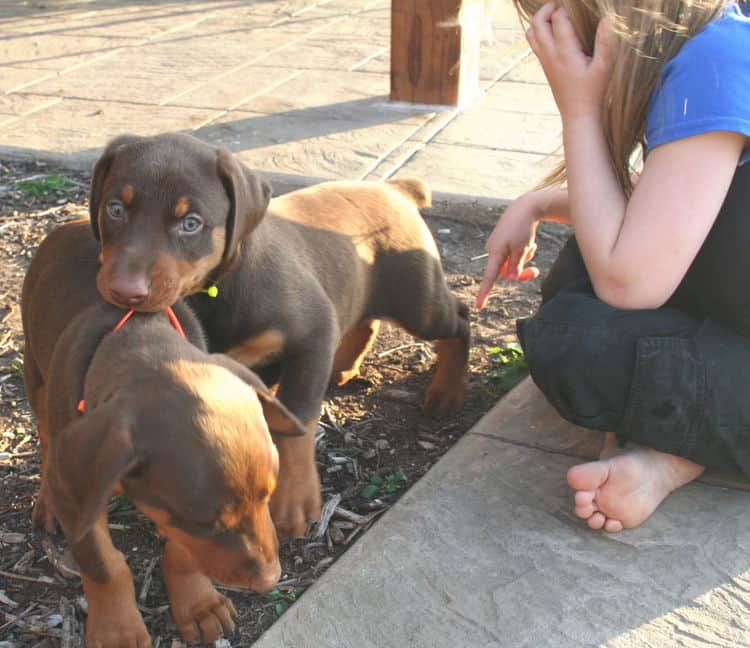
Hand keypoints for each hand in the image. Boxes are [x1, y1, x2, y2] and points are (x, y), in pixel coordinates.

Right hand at [476, 192, 541, 309]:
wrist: (525, 207)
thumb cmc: (523, 227)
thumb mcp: (522, 248)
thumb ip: (516, 266)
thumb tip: (510, 279)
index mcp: (495, 253)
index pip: (489, 277)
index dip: (484, 293)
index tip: (479, 306)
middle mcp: (493, 251)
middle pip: (506, 272)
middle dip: (522, 272)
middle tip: (536, 272)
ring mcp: (498, 246)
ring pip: (511, 263)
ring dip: (524, 259)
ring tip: (531, 245)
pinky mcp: (504, 242)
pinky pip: (513, 255)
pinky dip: (522, 252)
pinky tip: (528, 241)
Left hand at [526, 2, 614, 122]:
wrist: (578, 115)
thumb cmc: (594, 91)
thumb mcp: (604, 67)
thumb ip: (606, 42)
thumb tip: (608, 18)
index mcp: (564, 52)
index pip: (558, 19)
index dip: (566, 7)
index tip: (579, 5)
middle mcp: (550, 54)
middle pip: (537, 22)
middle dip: (548, 7)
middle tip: (563, 4)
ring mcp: (545, 60)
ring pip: (531, 33)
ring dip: (540, 19)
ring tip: (557, 14)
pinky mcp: (545, 66)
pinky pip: (535, 43)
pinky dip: (540, 31)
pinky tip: (555, 30)